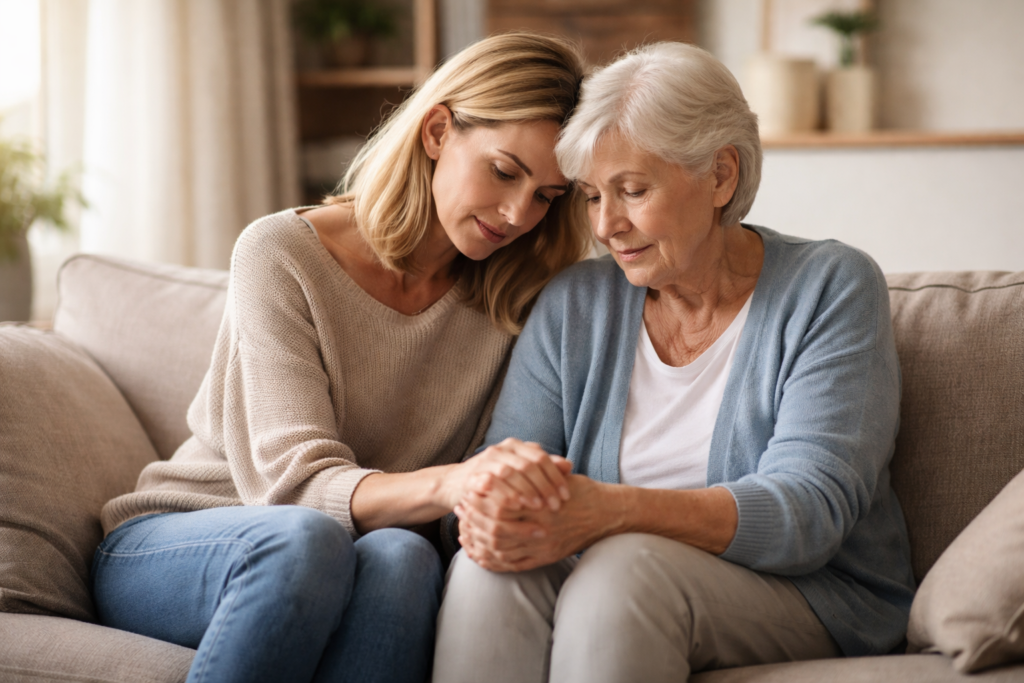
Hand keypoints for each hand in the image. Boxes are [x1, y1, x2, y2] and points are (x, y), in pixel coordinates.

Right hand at [439, 438, 572, 513]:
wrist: (457, 484)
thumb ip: (543, 467)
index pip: (541, 457)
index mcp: (515, 446)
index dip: (555, 477)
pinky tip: (517, 507)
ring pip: (511, 473)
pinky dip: (505, 495)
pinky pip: (491, 484)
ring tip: (539, 508)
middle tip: (556, 506)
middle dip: (544, 487)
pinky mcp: (473, 476)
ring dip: (527, 491)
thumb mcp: (521, 472)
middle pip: (528, 465)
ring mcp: (485, 461)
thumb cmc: (497, 481)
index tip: (566, 496)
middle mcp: (501, 450)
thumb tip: (569, 465)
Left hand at [456, 474, 620, 571]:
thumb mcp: (557, 477)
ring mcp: (544, 547)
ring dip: (478, 541)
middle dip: (475, 519)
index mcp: (543, 505)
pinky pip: (512, 565)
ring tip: (464, 530)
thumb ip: (530, 476)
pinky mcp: (546, 559)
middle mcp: (542, 529)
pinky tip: (478, 553)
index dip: (483, 498)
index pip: (503, 503)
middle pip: (497, 528)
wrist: (609, 514)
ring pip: (501, 549)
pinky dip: (491, 561)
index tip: (469, 490)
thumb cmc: (583, 492)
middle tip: (460, 510)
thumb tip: (498, 470)